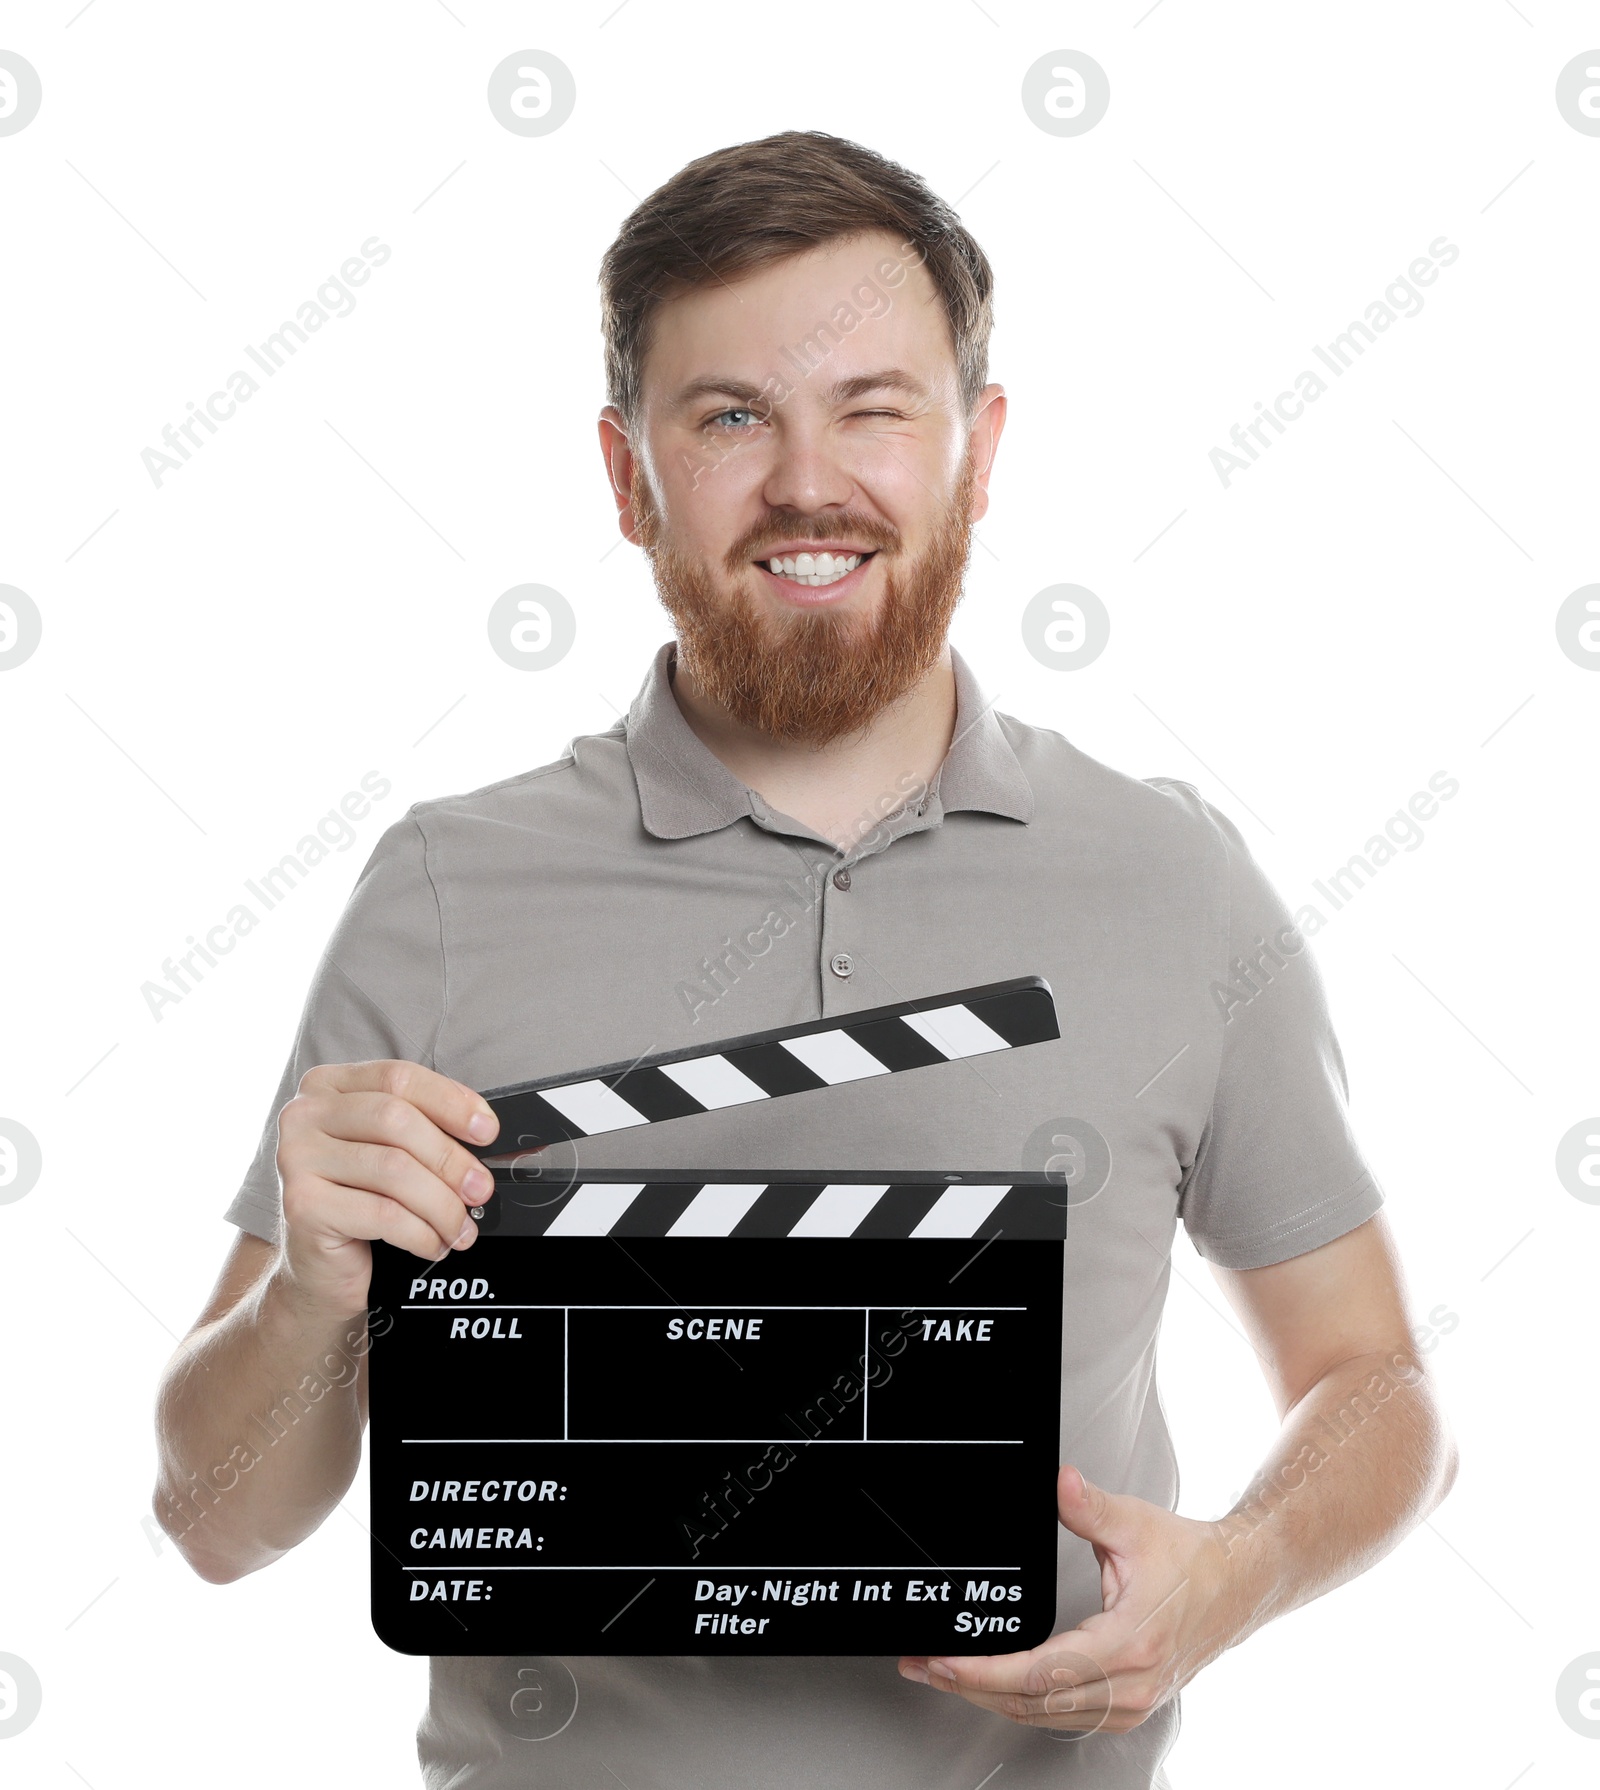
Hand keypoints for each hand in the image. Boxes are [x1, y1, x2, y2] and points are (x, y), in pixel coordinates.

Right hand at [275, 1059, 499, 1315]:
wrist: (317, 1271)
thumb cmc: (358, 1204)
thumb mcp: (391, 1154)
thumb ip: (426, 1132)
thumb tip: (484, 1133)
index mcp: (329, 1086)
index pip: (399, 1078)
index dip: (451, 1101)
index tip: (486, 1130)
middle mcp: (305, 1114)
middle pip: (397, 1120)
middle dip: (451, 1159)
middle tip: (480, 1189)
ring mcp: (296, 1158)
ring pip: (394, 1169)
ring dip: (441, 1204)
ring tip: (460, 1227)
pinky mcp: (302, 1204)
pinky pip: (383, 1213)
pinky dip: (421, 1232)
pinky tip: (433, 1244)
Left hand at [897, 1465, 1251, 1733]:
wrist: (1239, 1585)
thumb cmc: (1194, 1560)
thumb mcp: (1135, 1523)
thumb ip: (1089, 1505)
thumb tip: (1058, 1481)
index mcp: (1129, 1644)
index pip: (1040, 1673)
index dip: (984, 1672)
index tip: (944, 1662)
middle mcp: (1130, 1685)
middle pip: (1032, 1702)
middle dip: (969, 1686)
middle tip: (922, 1666)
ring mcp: (1131, 1702)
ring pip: (1045, 1715)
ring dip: (991, 1697)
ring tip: (945, 1674)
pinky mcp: (1129, 1704)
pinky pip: (1063, 1715)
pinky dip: (1023, 1701)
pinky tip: (996, 1684)